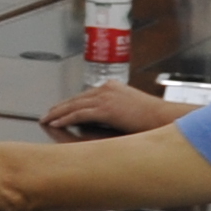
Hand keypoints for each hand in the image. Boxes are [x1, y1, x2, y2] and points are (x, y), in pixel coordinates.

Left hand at [42, 85, 179, 137]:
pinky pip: (79, 114)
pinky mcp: (105, 108)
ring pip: (74, 105)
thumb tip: (105, 120)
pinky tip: (55, 123)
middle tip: (47, 115)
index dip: (71, 103)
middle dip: (60, 107)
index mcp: (113, 87)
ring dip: (57, 113)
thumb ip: (115, 112)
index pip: (86, 95)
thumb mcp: (130, 110)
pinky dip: (65, 119)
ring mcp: (105, 97)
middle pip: (77, 98)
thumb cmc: (153, 118)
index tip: (60, 109)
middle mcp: (107, 88)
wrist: (164, 117)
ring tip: (46, 120)